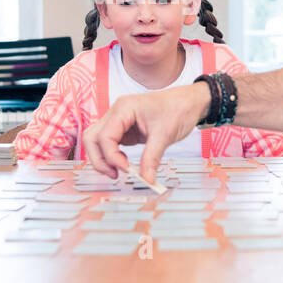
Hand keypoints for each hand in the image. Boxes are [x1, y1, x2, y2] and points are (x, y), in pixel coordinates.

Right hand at [84, 82, 210, 182]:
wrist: (190, 102)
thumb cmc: (178, 108)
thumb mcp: (165, 135)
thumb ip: (152, 159)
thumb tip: (146, 180)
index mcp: (123, 108)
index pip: (105, 136)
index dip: (112, 156)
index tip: (127, 170)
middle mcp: (116, 113)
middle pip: (92, 138)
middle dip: (99, 159)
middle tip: (114, 175)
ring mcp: (119, 121)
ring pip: (97, 141)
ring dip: (102, 158)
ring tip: (118, 172)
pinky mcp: (124, 129)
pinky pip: (109, 144)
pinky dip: (112, 156)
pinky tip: (124, 165)